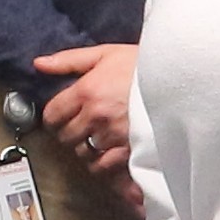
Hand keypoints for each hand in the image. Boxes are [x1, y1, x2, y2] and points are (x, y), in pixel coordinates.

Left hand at [31, 43, 136, 179]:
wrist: (181, 75)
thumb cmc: (143, 63)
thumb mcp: (105, 53)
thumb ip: (69, 61)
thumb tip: (39, 64)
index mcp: (87, 91)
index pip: (52, 115)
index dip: (54, 118)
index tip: (61, 117)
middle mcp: (97, 115)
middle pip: (66, 137)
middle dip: (71, 133)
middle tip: (82, 127)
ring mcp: (114, 134)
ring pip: (84, 153)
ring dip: (88, 148)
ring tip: (99, 138)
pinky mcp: (131, 148)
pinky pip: (105, 166)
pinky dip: (104, 163)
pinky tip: (110, 152)